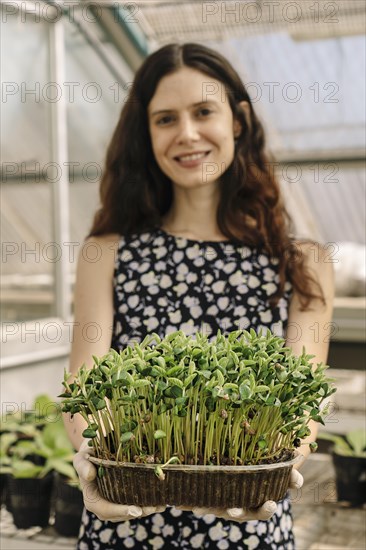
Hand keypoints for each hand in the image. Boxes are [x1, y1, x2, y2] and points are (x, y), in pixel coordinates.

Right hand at [73, 440, 166, 521]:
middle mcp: (103, 506)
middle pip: (122, 514)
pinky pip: (136, 504)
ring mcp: (114, 504)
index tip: (136, 510)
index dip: (121, 511)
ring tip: (160, 505)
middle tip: (154, 507)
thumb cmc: (88, 455)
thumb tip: (90, 475)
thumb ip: (83, 466)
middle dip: (139, 512)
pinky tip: (161, 501)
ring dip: (146, 510)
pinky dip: (148, 503)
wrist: (95, 452)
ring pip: (131, 512)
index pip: (106, 510)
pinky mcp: (123, 499)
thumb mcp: (82, 457)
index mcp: (92, 500)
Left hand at [177, 468, 303, 522]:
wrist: (249, 460)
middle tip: (234, 510)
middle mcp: (242, 506)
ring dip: (208, 508)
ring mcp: (225, 502)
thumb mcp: (279, 468)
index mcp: (259, 501)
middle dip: (237, 512)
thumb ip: (289, 475)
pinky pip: (200, 499)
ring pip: (217, 508)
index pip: (264, 510)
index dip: (266, 509)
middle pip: (239, 513)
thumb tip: (298, 481)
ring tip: (199, 509)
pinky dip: (190, 501)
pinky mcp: (211, 495)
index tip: (270, 504)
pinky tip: (180, 500)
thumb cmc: (267, 467)